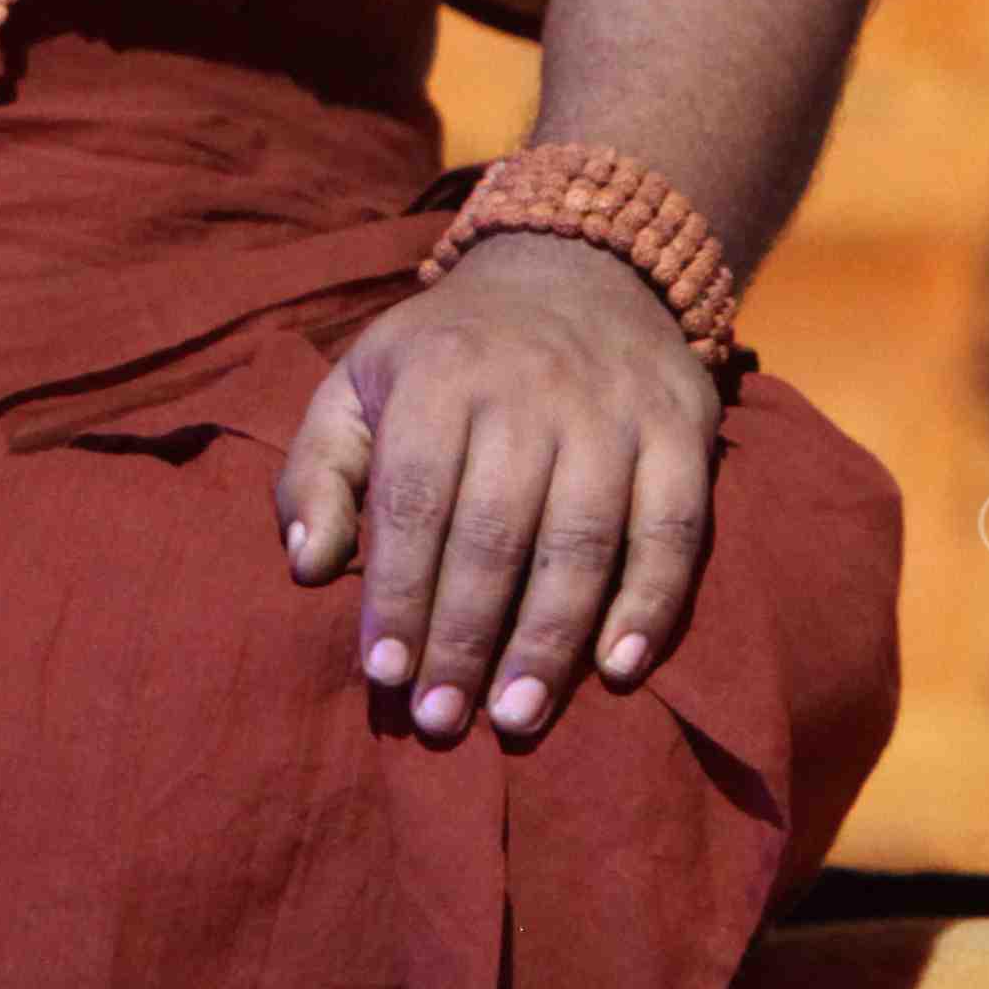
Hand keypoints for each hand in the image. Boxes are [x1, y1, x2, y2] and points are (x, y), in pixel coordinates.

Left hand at [276, 231, 717, 744]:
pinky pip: (674, 530)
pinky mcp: (682, 430)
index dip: (397, 592)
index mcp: (439, 372)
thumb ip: (317, 470)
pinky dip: (651, 604)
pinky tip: (616, 669)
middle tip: (442, 720)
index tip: (383, 673)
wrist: (576, 268)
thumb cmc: (448, 353)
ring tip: (514, 716)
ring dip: (548, 641)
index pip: (414, 499)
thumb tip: (306, 566)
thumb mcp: (360, 382)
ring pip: (582, 541)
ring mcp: (613, 410)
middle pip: (495, 531)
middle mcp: (530, 387)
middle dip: (465, 637)